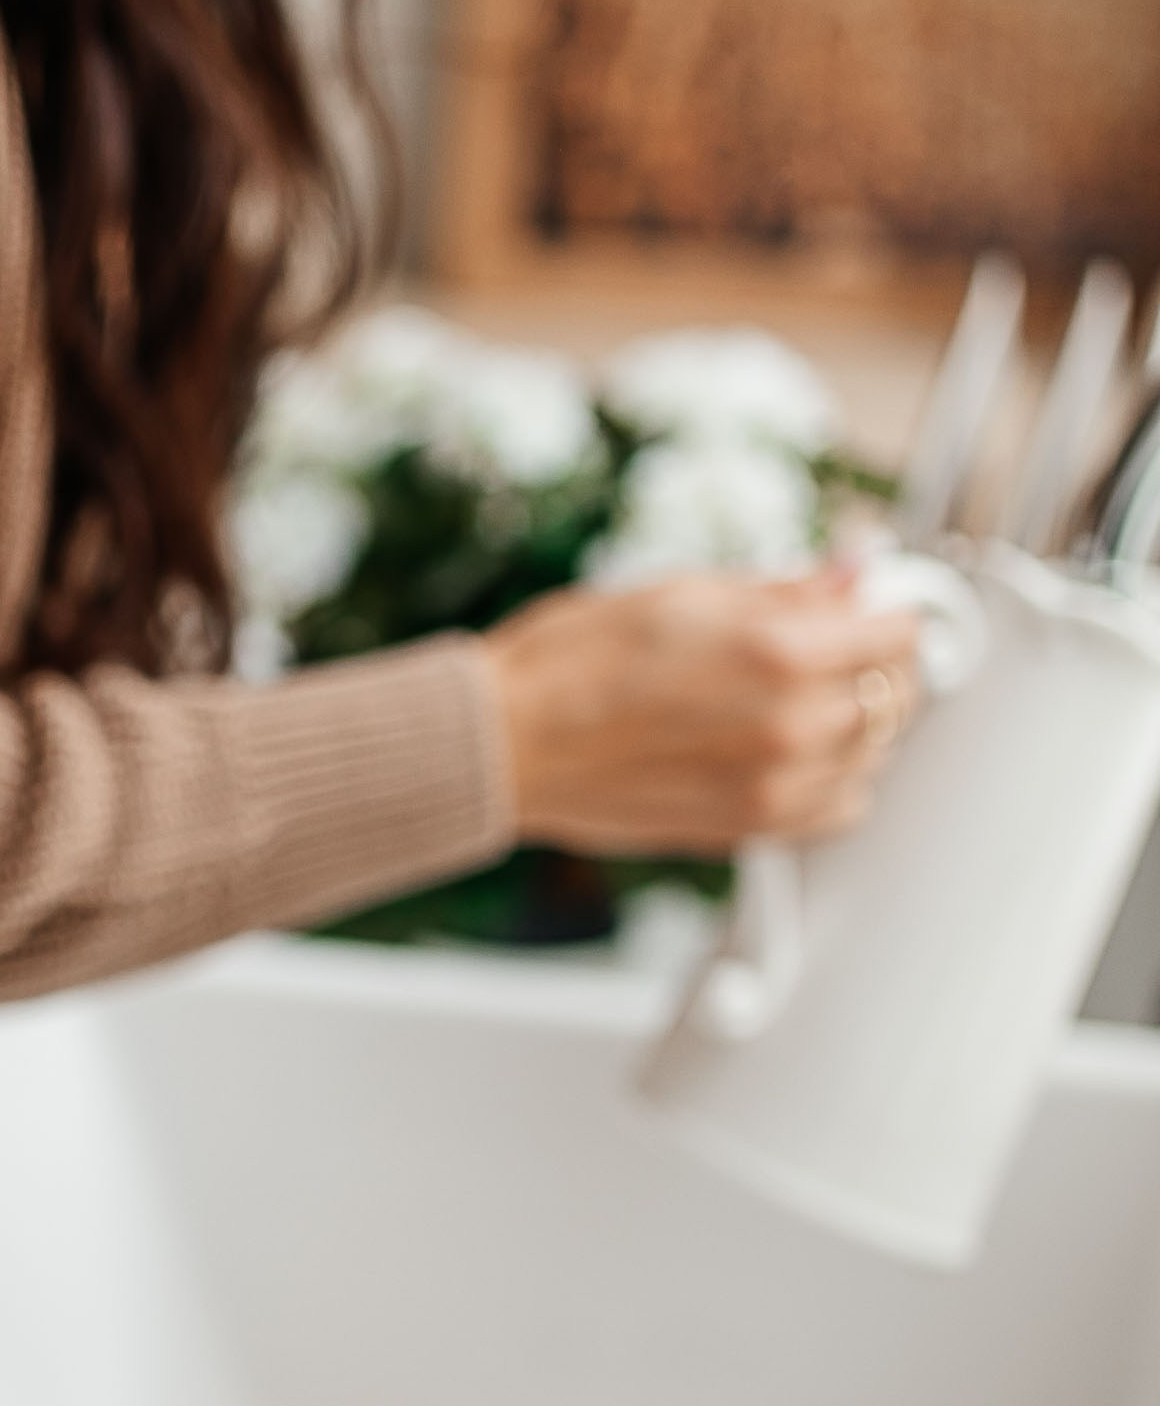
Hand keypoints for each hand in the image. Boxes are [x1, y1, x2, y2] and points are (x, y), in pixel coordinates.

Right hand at [482, 569, 922, 856]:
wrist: (506, 743)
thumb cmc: (573, 660)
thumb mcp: (686, 592)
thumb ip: (787, 591)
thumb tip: (852, 576)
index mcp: (782, 653)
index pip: (899, 633)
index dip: (889, 612)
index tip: (872, 608)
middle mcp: (793, 727)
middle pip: (896, 696)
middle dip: (877, 664)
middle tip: (837, 644)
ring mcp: (776, 788)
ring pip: (874, 754)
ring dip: (856, 722)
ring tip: (801, 698)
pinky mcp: (750, 828)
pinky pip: (840, 807)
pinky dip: (835, 778)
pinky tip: (791, 751)